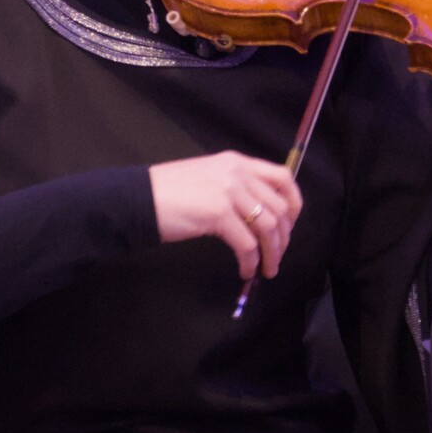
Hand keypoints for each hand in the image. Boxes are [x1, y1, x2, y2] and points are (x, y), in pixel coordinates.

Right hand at [149, 152, 302, 280]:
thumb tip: (257, 215)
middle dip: (283, 237)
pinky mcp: (217, 213)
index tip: (290, 226)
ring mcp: (228, 191)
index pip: (282, 177)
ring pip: (267, 227)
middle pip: (279, 207)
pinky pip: (246, 243)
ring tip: (266, 269)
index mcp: (236, 162)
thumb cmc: (168, 192)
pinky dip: (250, 261)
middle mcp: (237, 172)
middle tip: (277, 256)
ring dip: (271, 253)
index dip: (294, 204)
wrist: (138, 198)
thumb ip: (234, 187)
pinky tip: (245, 270)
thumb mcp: (208, 178)